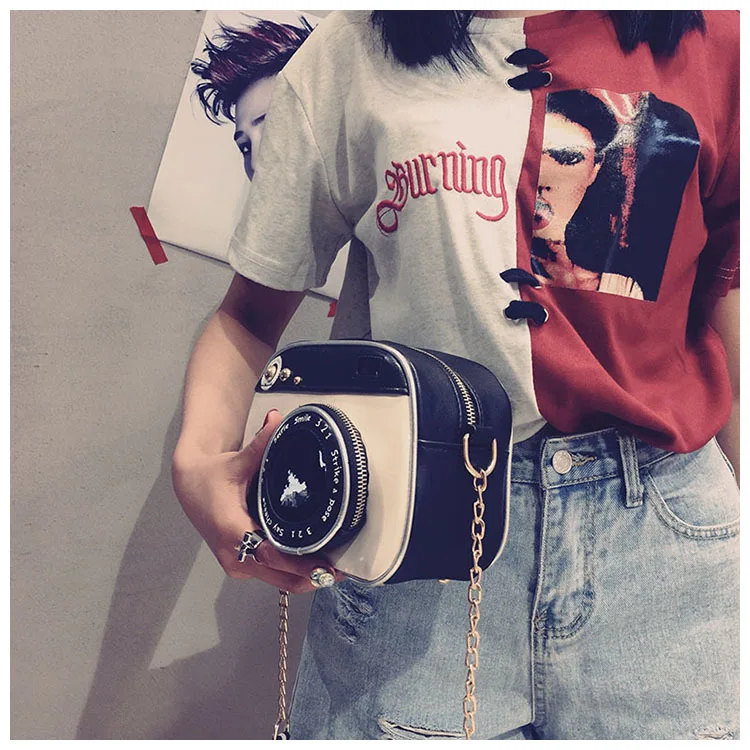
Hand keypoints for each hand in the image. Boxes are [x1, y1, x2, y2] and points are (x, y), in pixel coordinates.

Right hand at [172, 410, 337, 592]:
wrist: (190, 485)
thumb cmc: (212, 476)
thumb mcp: (237, 460)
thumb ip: (260, 443)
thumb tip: (277, 420)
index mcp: (234, 530)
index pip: (273, 555)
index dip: (302, 563)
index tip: (326, 565)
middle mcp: (234, 553)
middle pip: (279, 576)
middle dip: (310, 575)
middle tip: (339, 570)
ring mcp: (236, 562)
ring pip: (276, 581)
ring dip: (302, 578)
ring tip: (331, 570)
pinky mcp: (239, 564)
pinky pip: (269, 575)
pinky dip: (289, 573)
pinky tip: (310, 565)